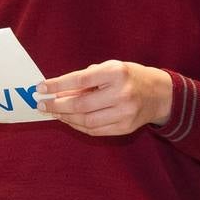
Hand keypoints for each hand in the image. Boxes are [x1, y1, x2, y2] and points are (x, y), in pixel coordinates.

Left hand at [36, 61, 171, 136]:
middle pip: (81, 104)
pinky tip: (69, 119)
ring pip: (86, 121)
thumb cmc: (129, 77)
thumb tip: (57, 91)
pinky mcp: (125, 127)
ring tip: (54, 112)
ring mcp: (125, 113)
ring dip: (66, 117)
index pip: (80, 79)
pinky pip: (95, 130)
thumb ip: (86, 78)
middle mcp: (122, 93)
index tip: (41, 87)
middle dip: (57, 105)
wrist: (159, 94)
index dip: (57, 84)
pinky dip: (78, 126)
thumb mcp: (110, 68)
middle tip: (42, 104)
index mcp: (117, 73)